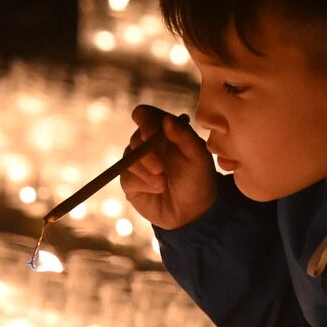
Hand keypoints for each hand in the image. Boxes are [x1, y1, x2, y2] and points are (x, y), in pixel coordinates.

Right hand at [119, 104, 218, 230]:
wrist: (193, 212)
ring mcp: (137, 162)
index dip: (145, 121)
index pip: (144, 114)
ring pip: (130, 157)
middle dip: (148, 153)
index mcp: (164, 132)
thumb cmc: (198, 180)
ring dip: (146, 171)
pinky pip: (128, 176)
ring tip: (163, 183)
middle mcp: (148, 144)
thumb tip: (167, 119)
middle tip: (161, 169)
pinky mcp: (130, 181)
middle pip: (135, 137)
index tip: (152, 135)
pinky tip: (157, 189)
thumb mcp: (199, 157)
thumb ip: (185, 136)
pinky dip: (143, 183)